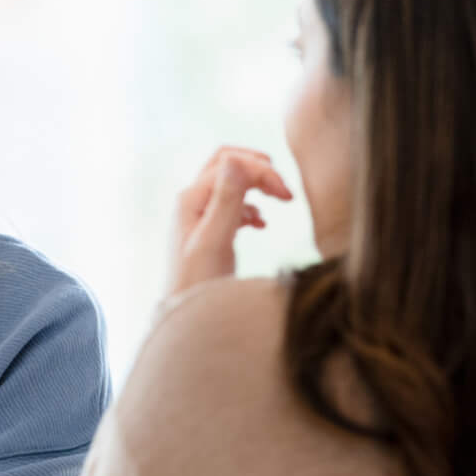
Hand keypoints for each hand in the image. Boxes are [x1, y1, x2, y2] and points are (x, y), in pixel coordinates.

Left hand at [169, 146, 293, 295]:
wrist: (187, 315)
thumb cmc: (198, 282)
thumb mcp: (215, 240)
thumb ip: (226, 200)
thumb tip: (236, 159)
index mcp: (191, 198)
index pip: (231, 163)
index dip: (262, 172)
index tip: (288, 197)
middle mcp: (191, 201)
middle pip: (228, 164)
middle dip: (259, 170)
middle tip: (285, 192)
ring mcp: (199, 215)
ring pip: (231, 183)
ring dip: (257, 187)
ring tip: (281, 204)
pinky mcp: (208, 231)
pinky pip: (231, 206)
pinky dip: (250, 208)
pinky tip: (262, 225)